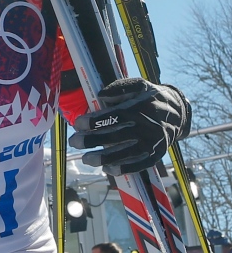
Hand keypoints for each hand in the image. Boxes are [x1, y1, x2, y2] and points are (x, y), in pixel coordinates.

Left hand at [69, 78, 191, 175]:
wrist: (178, 112)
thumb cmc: (151, 97)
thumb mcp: (139, 85)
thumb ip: (120, 88)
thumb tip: (101, 95)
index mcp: (140, 108)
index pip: (114, 116)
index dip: (95, 121)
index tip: (78, 124)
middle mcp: (147, 127)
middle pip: (117, 136)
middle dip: (93, 140)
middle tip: (74, 142)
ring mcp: (153, 142)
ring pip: (127, 153)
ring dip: (105, 158)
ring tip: (86, 159)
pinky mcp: (157, 154)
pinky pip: (140, 164)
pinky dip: (124, 168)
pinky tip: (107, 169)